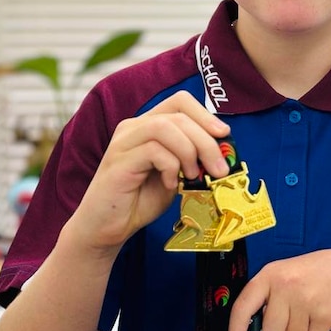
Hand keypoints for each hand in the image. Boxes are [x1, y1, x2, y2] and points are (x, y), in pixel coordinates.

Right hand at [63, 91, 230, 255]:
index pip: (180, 101)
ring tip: (192, 176)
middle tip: (218, 168)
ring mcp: (124, 142)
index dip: (205, 115)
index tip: (224, 136)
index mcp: (148, 125)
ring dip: (189, 152)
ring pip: (167, 127)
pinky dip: (170, 167)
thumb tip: (222, 153)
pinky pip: (154, 151)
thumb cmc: (139, 200)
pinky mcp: (118, 161)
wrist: (106, 228)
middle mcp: (133, 127)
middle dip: (206, 141)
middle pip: (179, 115)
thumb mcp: (175, 175)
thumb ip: (192, 160)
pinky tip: (170, 184)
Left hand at [228, 249, 330, 330]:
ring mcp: (305, 299)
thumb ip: (268, 299)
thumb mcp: (285, 276)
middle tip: (292, 319)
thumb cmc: (313, 276)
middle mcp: (285, 285)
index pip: (243, 308)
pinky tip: (318, 326)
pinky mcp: (325, 315)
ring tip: (308, 317)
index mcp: (269, 275)